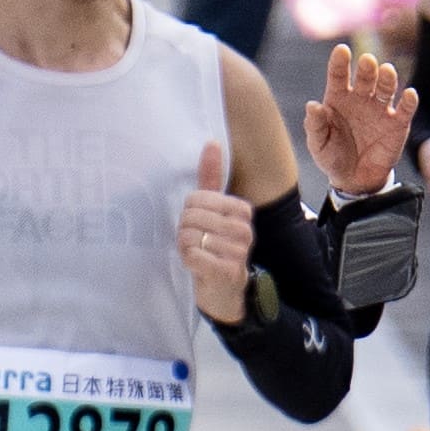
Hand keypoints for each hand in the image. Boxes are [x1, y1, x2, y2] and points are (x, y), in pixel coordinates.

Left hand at [179, 140, 253, 327]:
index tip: (197, 224)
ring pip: (191, 236)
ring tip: (197, 253)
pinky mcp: (229, 271)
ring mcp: (239, 251)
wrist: (223, 288)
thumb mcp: (211, 211)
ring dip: (185, 246)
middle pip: (192, 216)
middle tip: (195, 241)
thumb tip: (212, 142)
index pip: (198, 197)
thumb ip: (211, 178)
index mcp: (241, 211)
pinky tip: (197, 265)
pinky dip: (188, 260)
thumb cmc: (214, 245)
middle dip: (184, 229)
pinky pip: (194, 255)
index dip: (188, 211)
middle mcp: (245, 229)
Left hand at [301, 43, 417, 197]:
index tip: (341, 50)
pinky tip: (409, 93)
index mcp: (337, 99)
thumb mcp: (318, 143)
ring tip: (387, 70)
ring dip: (387, 80)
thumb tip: (313, 105)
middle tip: (367, 60)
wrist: (354, 178)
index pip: (338, 76)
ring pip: (386, 89)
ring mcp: (380, 110)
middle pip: (365, 79)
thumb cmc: (332, 156)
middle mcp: (360, 100)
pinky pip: (405, 110)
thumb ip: (315, 124)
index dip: (340, 62)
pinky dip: (408, 101)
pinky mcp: (397, 124)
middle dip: (367, 69)